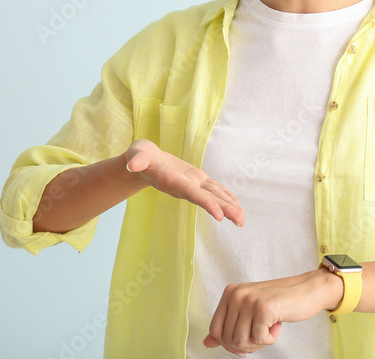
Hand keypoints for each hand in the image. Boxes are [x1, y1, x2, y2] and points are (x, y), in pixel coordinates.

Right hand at [123, 139, 244, 226]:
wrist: (143, 163)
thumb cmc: (139, 157)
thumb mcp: (136, 154)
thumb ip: (136, 159)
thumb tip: (132, 164)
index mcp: (171, 182)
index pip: (191, 194)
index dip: (206, 203)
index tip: (220, 216)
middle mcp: (183, 187)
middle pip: (207, 199)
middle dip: (224, 209)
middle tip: (241, 221)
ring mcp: (191, 184)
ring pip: (213, 195)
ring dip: (228, 206)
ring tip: (242, 219)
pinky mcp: (196, 179)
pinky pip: (213, 189)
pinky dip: (225, 196)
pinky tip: (236, 204)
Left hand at [203, 268, 340, 355]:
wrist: (307, 290)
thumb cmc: (279, 303)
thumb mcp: (249, 312)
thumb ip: (228, 325)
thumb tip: (206, 343)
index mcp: (230, 293)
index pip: (215, 330)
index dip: (229, 343)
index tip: (246, 340)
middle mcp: (236, 294)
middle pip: (228, 340)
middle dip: (246, 344)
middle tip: (262, 332)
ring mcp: (249, 299)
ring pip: (241, 342)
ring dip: (259, 342)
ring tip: (269, 326)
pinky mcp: (263, 308)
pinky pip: (259, 339)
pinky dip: (271, 338)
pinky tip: (277, 323)